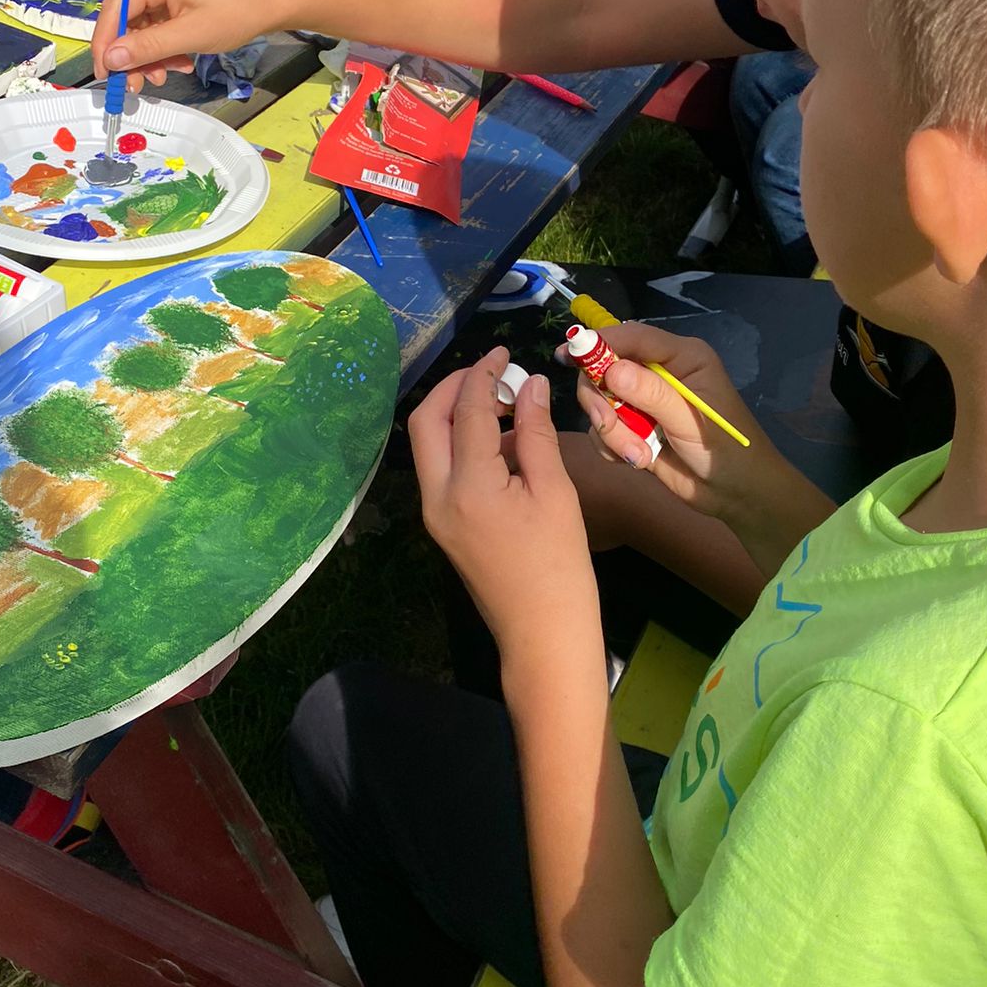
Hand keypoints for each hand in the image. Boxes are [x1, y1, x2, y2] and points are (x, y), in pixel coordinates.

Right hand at [91, 0, 279, 88]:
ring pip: (138, 25)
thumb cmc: (236, 12)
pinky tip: (178, 62)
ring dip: (149, 54)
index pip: (114, 9)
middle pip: (124, 18)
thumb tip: (110, 60)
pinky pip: (153, 24)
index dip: (105, 45)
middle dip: (131, 54)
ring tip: (165, 75)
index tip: (105, 76)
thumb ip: (148, 47)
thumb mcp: (190, 35)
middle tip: (136, 85)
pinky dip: (161, 46)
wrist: (270, 1)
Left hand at [410, 348, 600, 657]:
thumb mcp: (555, 492)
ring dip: (455, 414)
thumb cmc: (560, 565)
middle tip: (491, 372)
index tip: (504, 353)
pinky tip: (498, 441)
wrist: (542, 633)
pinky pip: (440, 470)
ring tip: (501, 402)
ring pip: (428, 445)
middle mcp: (437, 496)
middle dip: (454, 388)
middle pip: (426, 422)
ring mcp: (434, 513)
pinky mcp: (442, 525)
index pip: (468, 411)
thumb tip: (529, 384)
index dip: (485, 374)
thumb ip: (535, 433)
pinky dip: (460, 443)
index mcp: (468, 485)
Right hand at [566, 324, 764, 525]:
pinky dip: (612, 446)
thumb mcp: (690, 419)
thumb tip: (611, 370)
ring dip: (612, 431)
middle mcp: (659, 373)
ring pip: (601, 402)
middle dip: (601, 399)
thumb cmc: (726, 449)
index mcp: (681, 357)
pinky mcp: (634, 428)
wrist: (736, 494)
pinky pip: (604, 429)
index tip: (568, 354)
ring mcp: (644, 401)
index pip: (633, 337)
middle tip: (608, 424)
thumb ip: (652, 394)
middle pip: (606, 368)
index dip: (599, 342)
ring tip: (638, 454)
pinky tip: (637, 460)